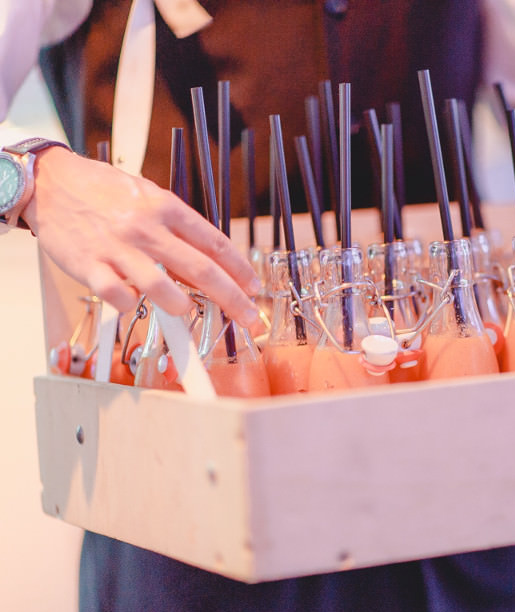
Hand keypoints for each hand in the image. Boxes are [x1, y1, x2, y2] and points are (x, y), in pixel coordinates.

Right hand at [21, 147, 262, 327]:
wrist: (49, 182)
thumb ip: (176, 227)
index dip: (240, 269)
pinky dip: (130, 305)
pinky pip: (118, 296)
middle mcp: (146, 228)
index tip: (254, 287)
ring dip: (181, 306)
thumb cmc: (102, 191)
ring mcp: (117, 248)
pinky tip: (133, 301)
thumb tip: (208, 259)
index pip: (215, 243)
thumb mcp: (148, 196)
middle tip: (248, 317)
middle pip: (201, 269)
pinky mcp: (88, 266)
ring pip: (162, 287)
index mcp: (166, 207)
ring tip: (186, 309)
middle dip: (232, 298)